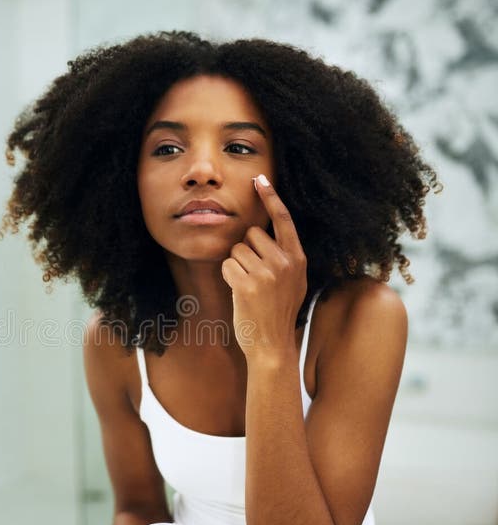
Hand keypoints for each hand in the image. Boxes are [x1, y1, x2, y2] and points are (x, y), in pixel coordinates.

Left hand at [220, 174, 307, 360]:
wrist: (272, 346)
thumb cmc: (278, 312)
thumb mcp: (294, 282)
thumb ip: (286, 257)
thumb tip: (268, 230)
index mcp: (298, 259)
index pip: (283, 220)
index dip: (271, 197)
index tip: (260, 179)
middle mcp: (285, 262)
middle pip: (252, 234)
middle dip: (247, 250)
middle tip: (255, 277)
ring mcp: (267, 273)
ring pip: (237, 249)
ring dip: (236, 265)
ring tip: (249, 287)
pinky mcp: (247, 284)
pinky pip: (227, 265)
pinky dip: (228, 277)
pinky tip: (240, 293)